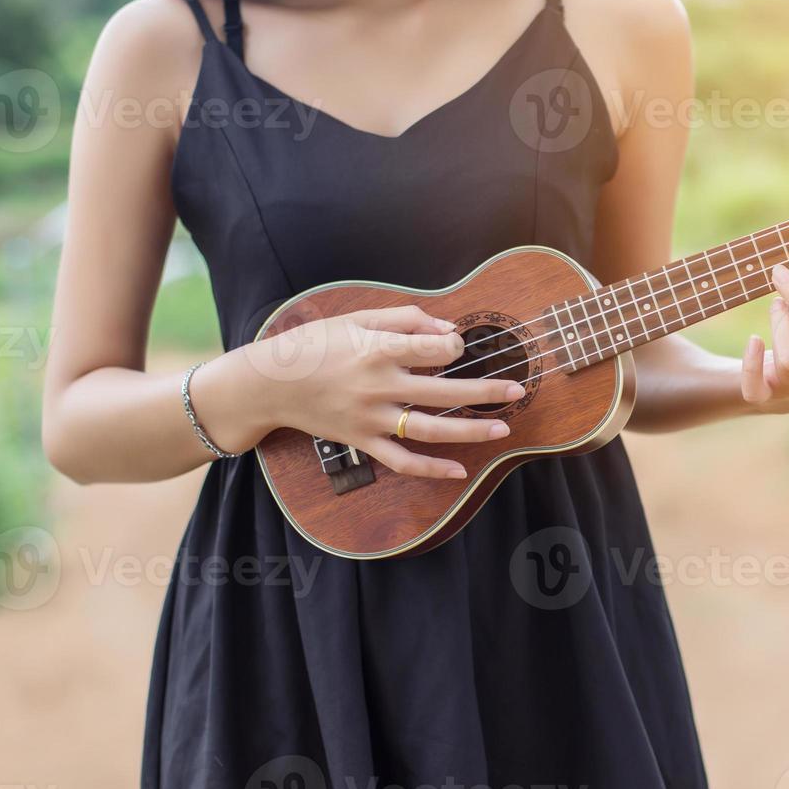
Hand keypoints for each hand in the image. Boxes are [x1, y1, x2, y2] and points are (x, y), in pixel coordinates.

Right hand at [252, 305, 523, 478]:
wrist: (270, 383)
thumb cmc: (316, 344)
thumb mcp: (357, 318)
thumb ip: (406, 319)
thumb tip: (449, 330)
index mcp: (377, 350)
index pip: (433, 350)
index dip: (455, 346)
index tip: (458, 346)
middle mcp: (378, 386)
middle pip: (443, 392)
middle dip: (485, 391)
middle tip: (518, 389)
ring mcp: (371, 418)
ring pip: (430, 430)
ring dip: (470, 430)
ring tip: (503, 427)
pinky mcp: (363, 441)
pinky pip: (402, 461)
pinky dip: (432, 469)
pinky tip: (460, 471)